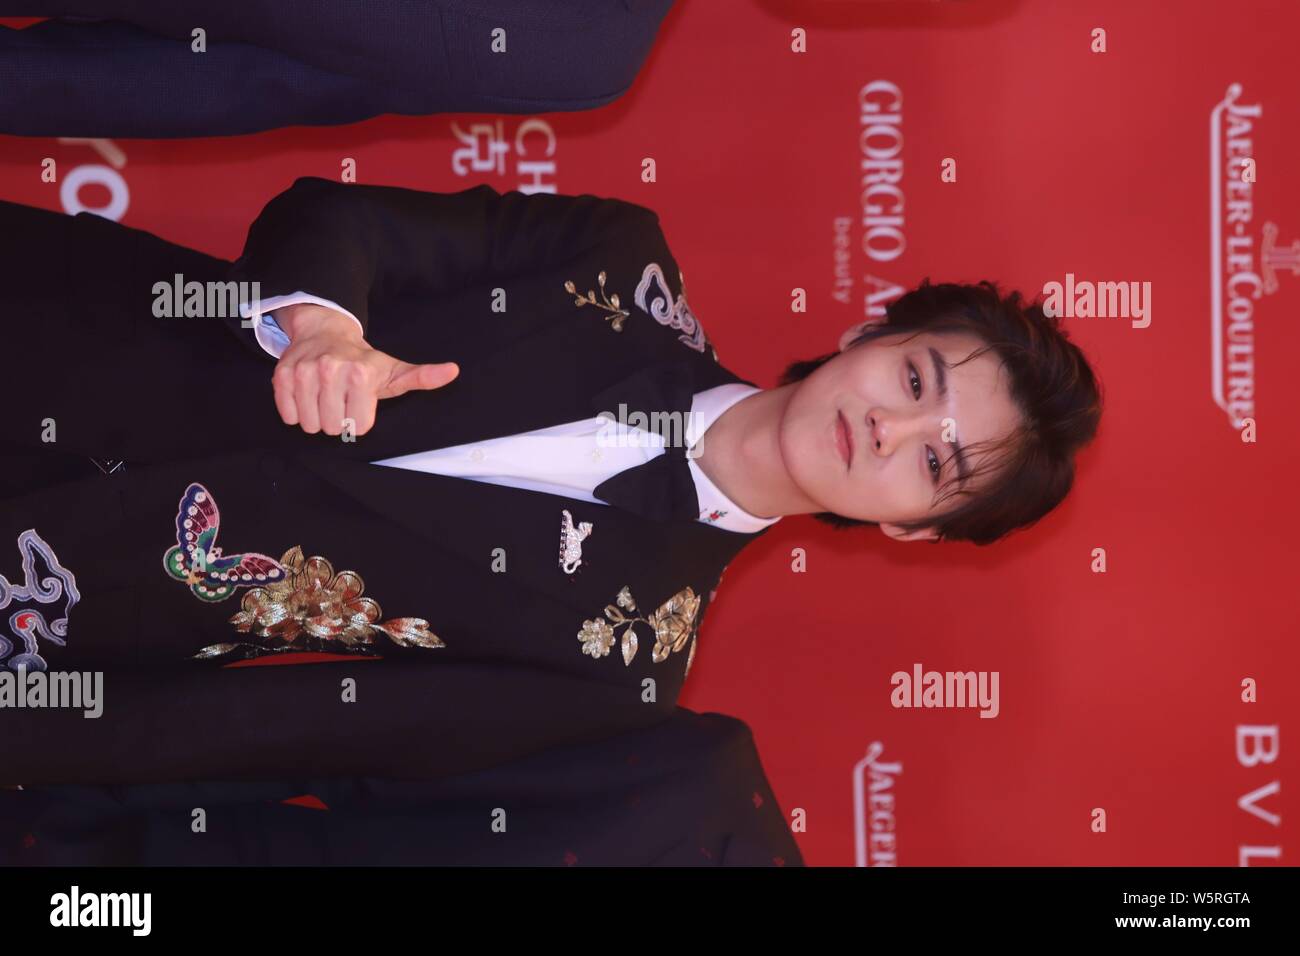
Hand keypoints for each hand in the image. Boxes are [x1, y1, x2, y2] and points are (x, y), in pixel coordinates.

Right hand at [270, 304, 459, 436]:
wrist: (325, 332)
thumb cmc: (363, 360)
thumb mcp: (394, 369)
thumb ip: (423, 376)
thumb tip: (453, 371)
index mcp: (361, 374)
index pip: (359, 427)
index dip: (360, 419)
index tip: (360, 403)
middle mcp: (330, 370)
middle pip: (333, 428)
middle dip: (338, 419)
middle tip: (341, 400)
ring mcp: (303, 373)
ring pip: (310, 425)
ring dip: (317, 417)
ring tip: (325, 397)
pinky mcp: (281, 376)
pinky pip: (289, 415)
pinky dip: (297, 411)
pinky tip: (308, 395)